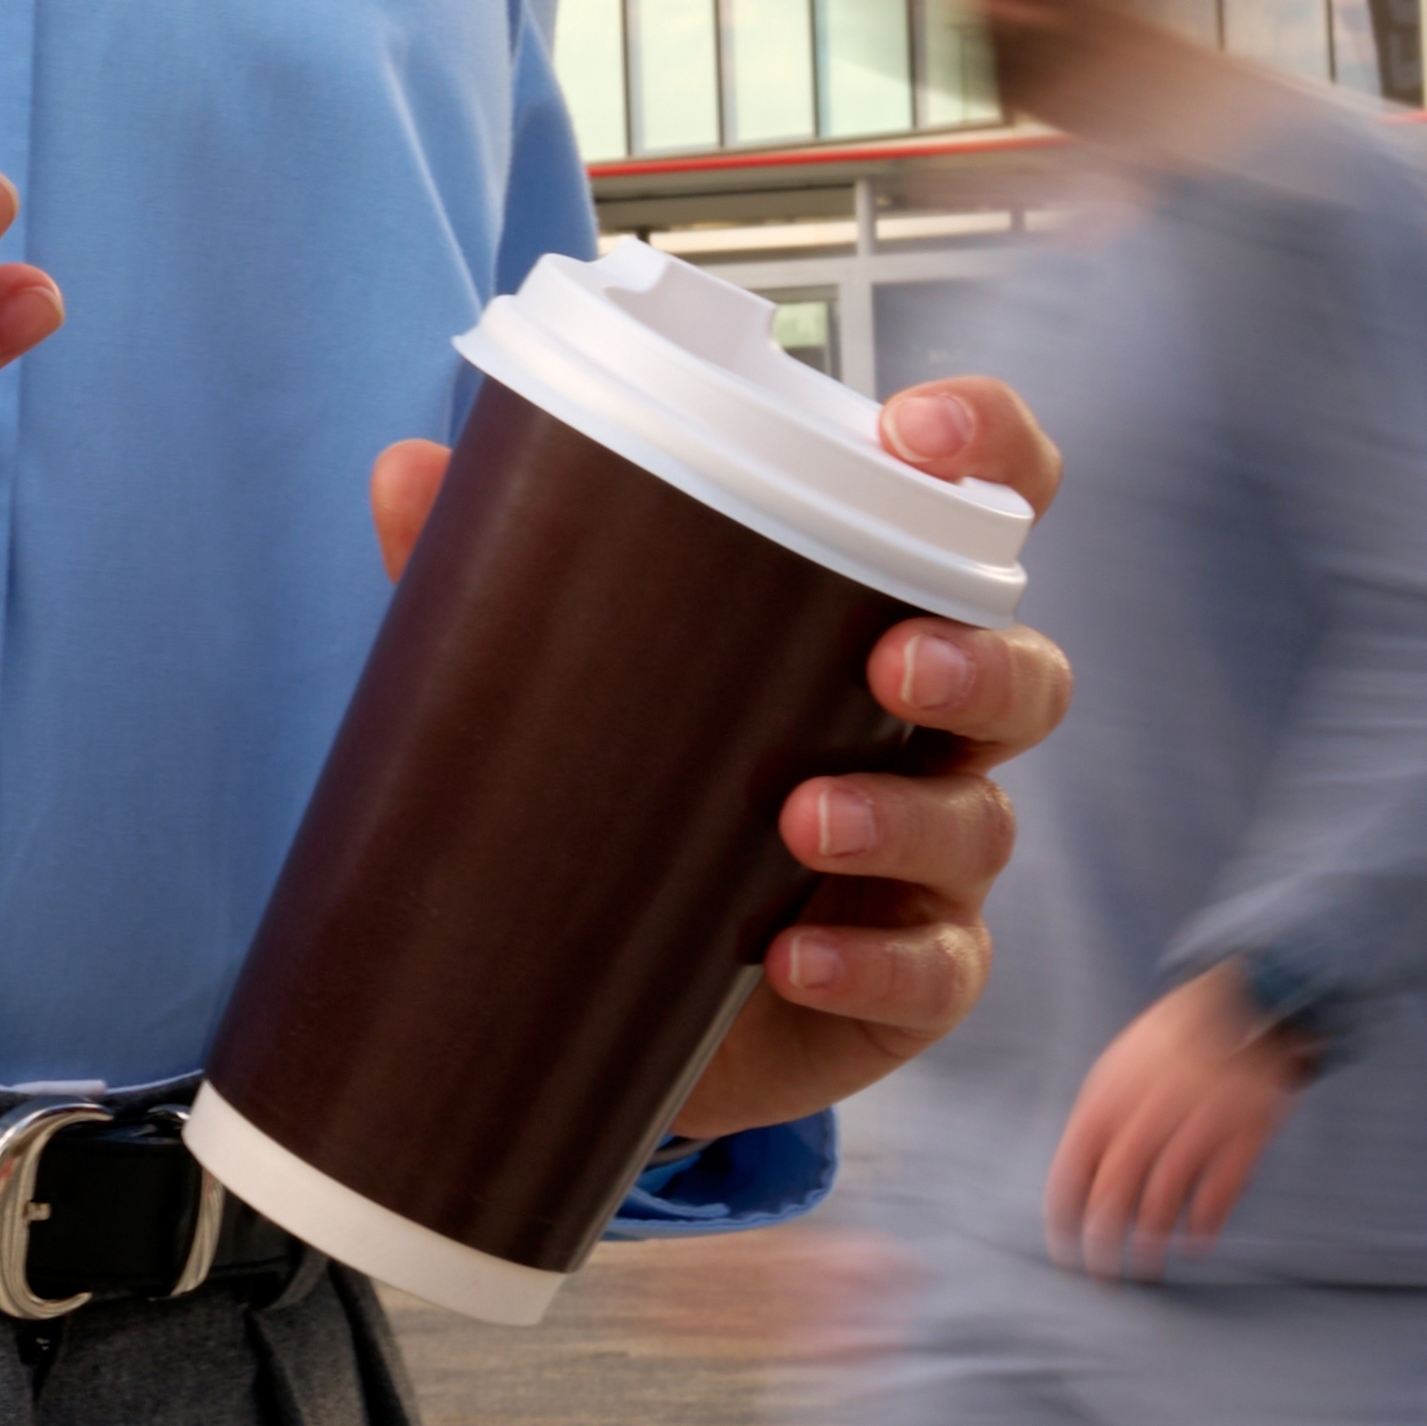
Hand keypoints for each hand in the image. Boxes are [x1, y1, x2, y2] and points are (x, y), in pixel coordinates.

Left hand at [365, 371, 1076, 1136]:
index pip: (975, 516)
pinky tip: (794, 957)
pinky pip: (933, 971)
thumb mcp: (563, 677)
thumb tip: (404, 470)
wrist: (599, 990)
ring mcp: (932, 862)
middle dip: (975, 662)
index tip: (926, 435)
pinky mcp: (914, 980)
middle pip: (1022, 673)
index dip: (990, 450)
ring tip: (802, 818)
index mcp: (865, 624)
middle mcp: (928, 735)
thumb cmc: (623, 789)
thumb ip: (501, 578)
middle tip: (890, 665)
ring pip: (982, 821)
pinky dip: (871, 962)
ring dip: (905, 815)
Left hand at [1044, 967, 1305, 1275]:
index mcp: (1108, 1095)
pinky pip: (1218, 1189)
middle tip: (1103, 1277)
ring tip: (1148, 1267)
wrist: (1241, 1000)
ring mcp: (1199, 1122)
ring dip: (1153, 1241)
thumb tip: (1078, 1183)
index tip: (1063, 1251)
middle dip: (1104, 1244)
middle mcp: (1149, 1111)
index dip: (1065, 1216)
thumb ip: (1099, 1120)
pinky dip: (1204, 1222)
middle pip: (1115, 1192)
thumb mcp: (1120, 1068)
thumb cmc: (1171, 1043)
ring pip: (1165, 1197)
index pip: (1074, 1168)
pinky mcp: (1244, 1131)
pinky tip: (1195, 1242)